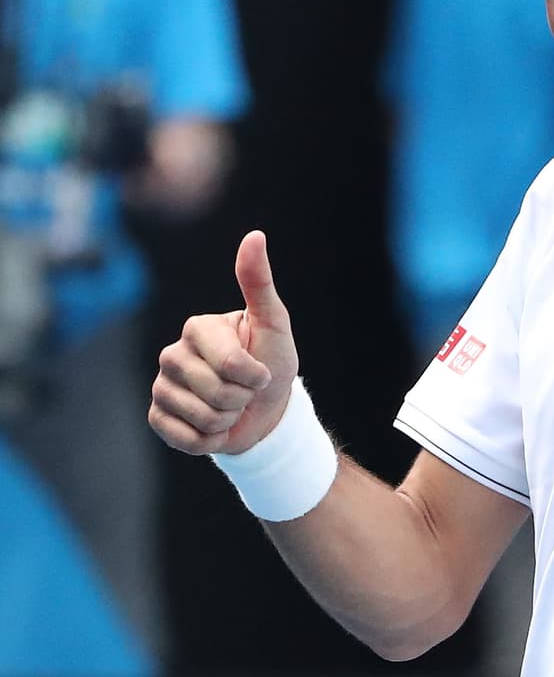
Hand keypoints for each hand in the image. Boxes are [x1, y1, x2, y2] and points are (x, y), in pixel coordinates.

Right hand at [149, 230, 298, 455]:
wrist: (265, 412)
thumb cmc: (271, 363)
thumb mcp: (274, 324)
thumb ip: (259, 283)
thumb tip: (255, 235)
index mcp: (196, 328)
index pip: (230, 365)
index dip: (255, 378)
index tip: (260, 371)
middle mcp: (172, 353)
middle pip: (216, 393)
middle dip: (242, 400)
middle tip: (244, 393)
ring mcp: (161, 385)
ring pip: (202, 418)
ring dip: (227, 421)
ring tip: (230, 408)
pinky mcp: (157, 416)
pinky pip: (182, 437)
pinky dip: (208, 441)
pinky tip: (212, 428)